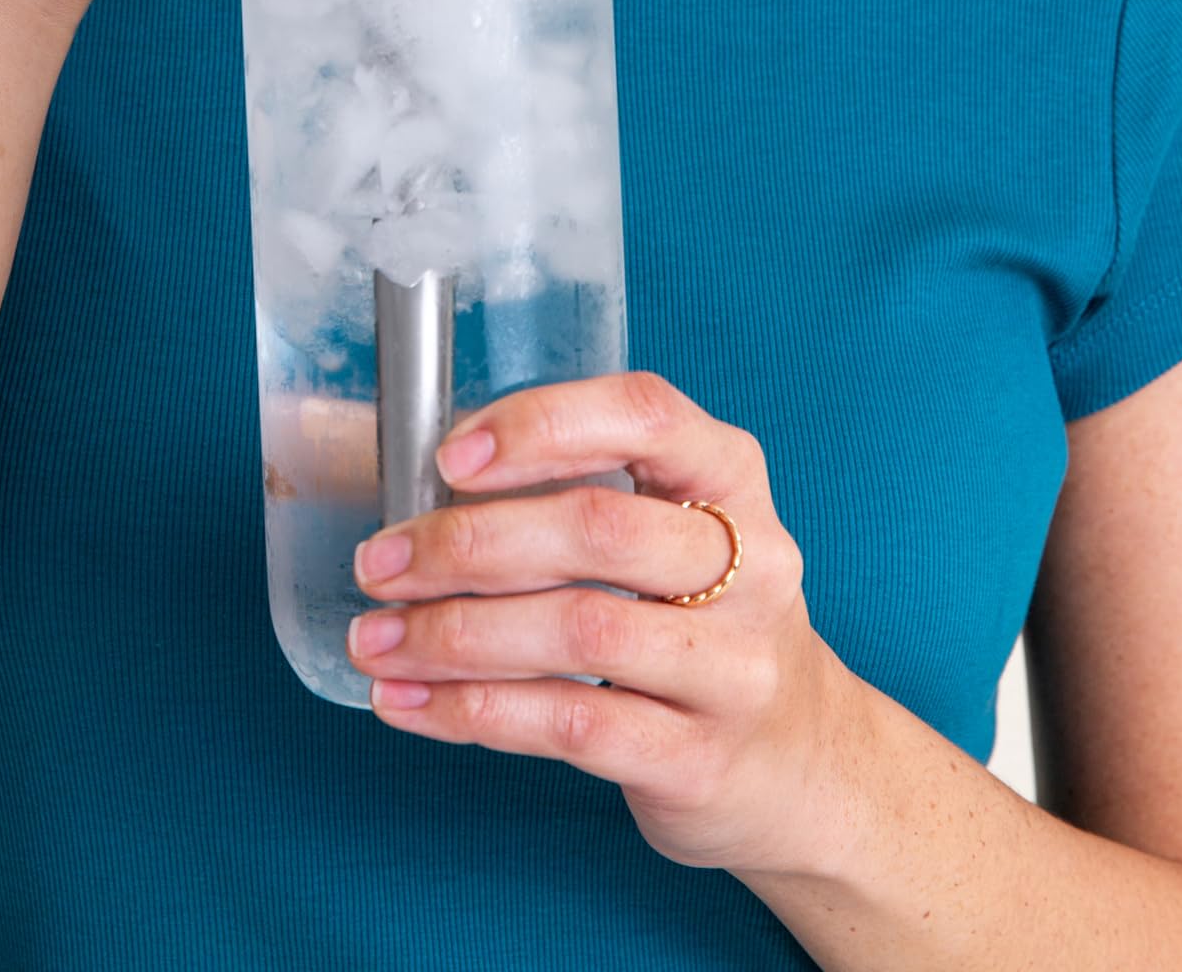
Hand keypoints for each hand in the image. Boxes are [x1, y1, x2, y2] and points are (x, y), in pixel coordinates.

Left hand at [345, 370, 843, 877]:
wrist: (804, 766)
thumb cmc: (706, 625)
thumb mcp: (680, 535)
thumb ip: (586, 495)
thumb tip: (427, 494)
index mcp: (731, 479)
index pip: (644, 415)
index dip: (543, 423)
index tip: (450, 456)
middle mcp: (751, 564)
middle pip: (599, 528)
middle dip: (468, 543)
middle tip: (380, 562)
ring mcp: (733, 667)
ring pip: (579, 631)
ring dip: (454, 634)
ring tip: (377, 640)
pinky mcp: (700, 758)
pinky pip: (571, 724)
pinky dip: (475, 711)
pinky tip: (414, 703)